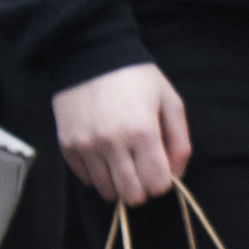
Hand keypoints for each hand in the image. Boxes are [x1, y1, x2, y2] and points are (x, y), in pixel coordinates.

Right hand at [54, 63, 190, 205]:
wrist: (91, 54)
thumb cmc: (135, 77)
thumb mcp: (169, 101)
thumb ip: (180, 141)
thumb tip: (177, 174)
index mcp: (142, 131)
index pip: (157, 184)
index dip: (163, 182)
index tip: (160, 171)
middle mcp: (112, 142)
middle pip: (132, 194)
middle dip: (143, 189)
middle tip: (142, 171)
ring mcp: (87, 145)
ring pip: (107, 191)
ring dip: (119, 184)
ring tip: (123, 163)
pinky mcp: (68, 145)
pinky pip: (86, 179)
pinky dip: (98, 175)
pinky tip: (104, 156)